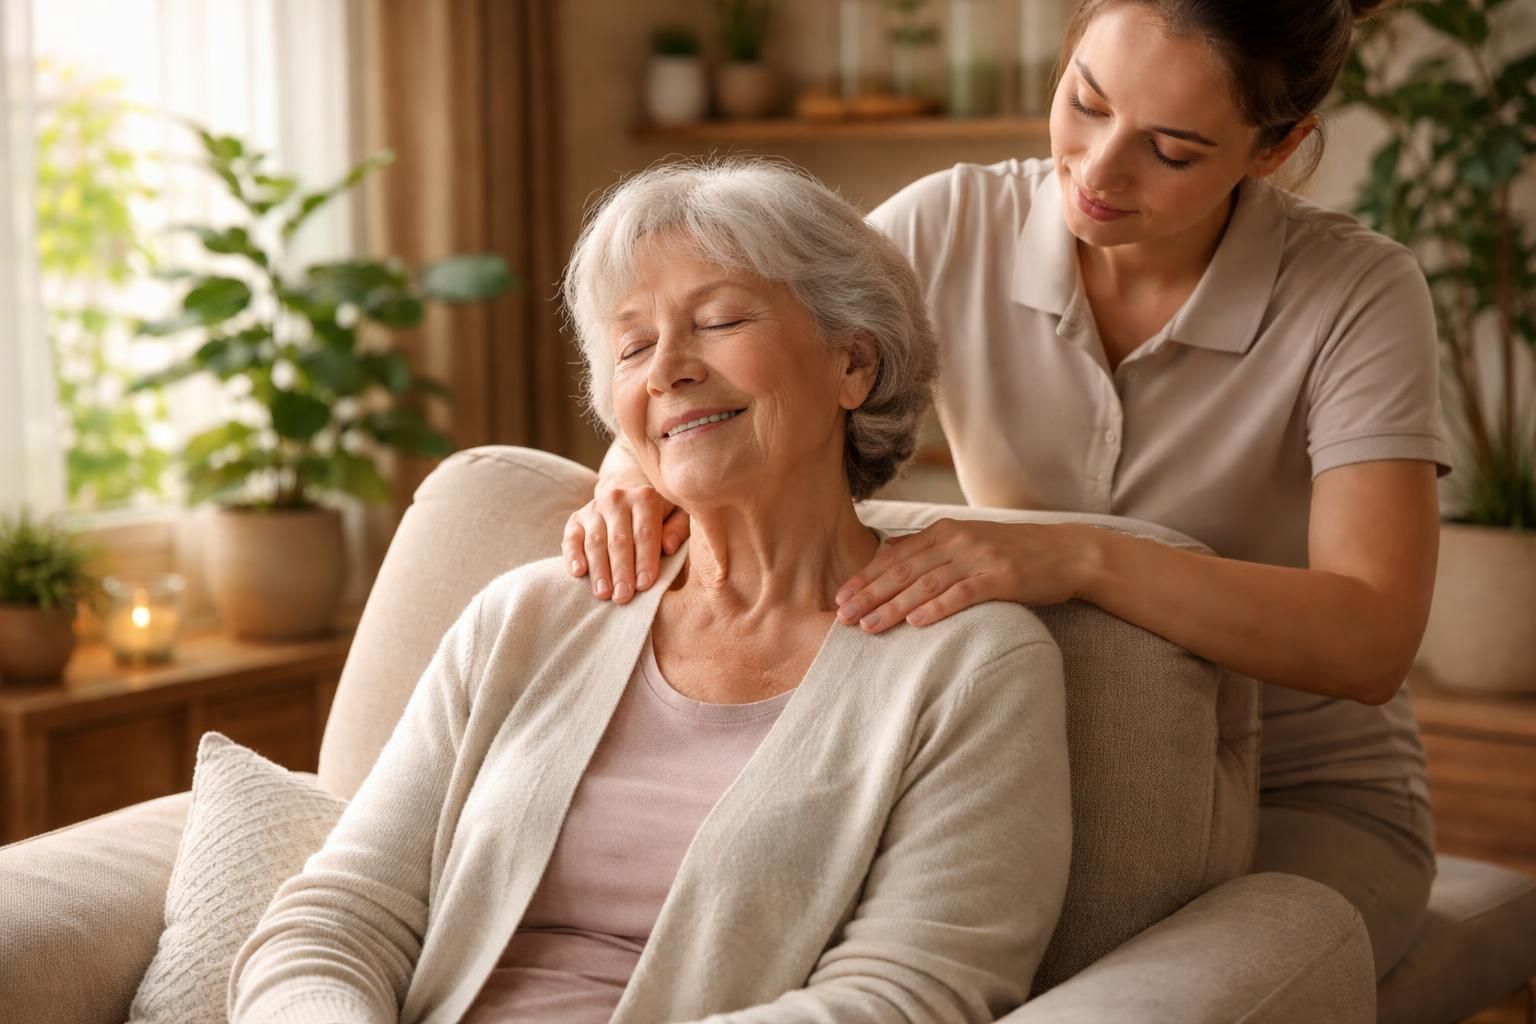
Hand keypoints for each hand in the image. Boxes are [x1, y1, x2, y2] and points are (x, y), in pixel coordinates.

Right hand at [563, 473, 690, 602]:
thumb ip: (678, 531)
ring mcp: (594, 508)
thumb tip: (669, 547)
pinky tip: (578, 572)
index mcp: (645, 498)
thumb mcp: (677, 518)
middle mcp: (617, 499)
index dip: (645, 561)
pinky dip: (573, 556)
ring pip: (595, 543)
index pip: (645, 533)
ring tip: (603, 594)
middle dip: (621, 571)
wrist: (629, 500)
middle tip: (623, 597)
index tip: (644, 586)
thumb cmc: (660, 517)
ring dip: (599, 570)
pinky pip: (571, 539)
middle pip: (619, 541)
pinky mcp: (576, 520)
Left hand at [834, 519, 1096, 633]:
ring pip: (925, 583)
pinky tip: (916, 622)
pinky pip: (963, 593)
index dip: (865, 577)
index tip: (840, 598)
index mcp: (944, 531)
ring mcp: (979, 558)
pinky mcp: (1001, 577)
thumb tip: (888, 552)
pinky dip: (937, 607)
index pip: (894, 556)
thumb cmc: (1013, 553)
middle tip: (843, 617)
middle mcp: (957, 540)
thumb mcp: (967, 542)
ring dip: (894, 606)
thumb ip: (930, 548)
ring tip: (869, 626)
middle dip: (869, 594)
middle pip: (903, 570)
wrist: (1066, 552)